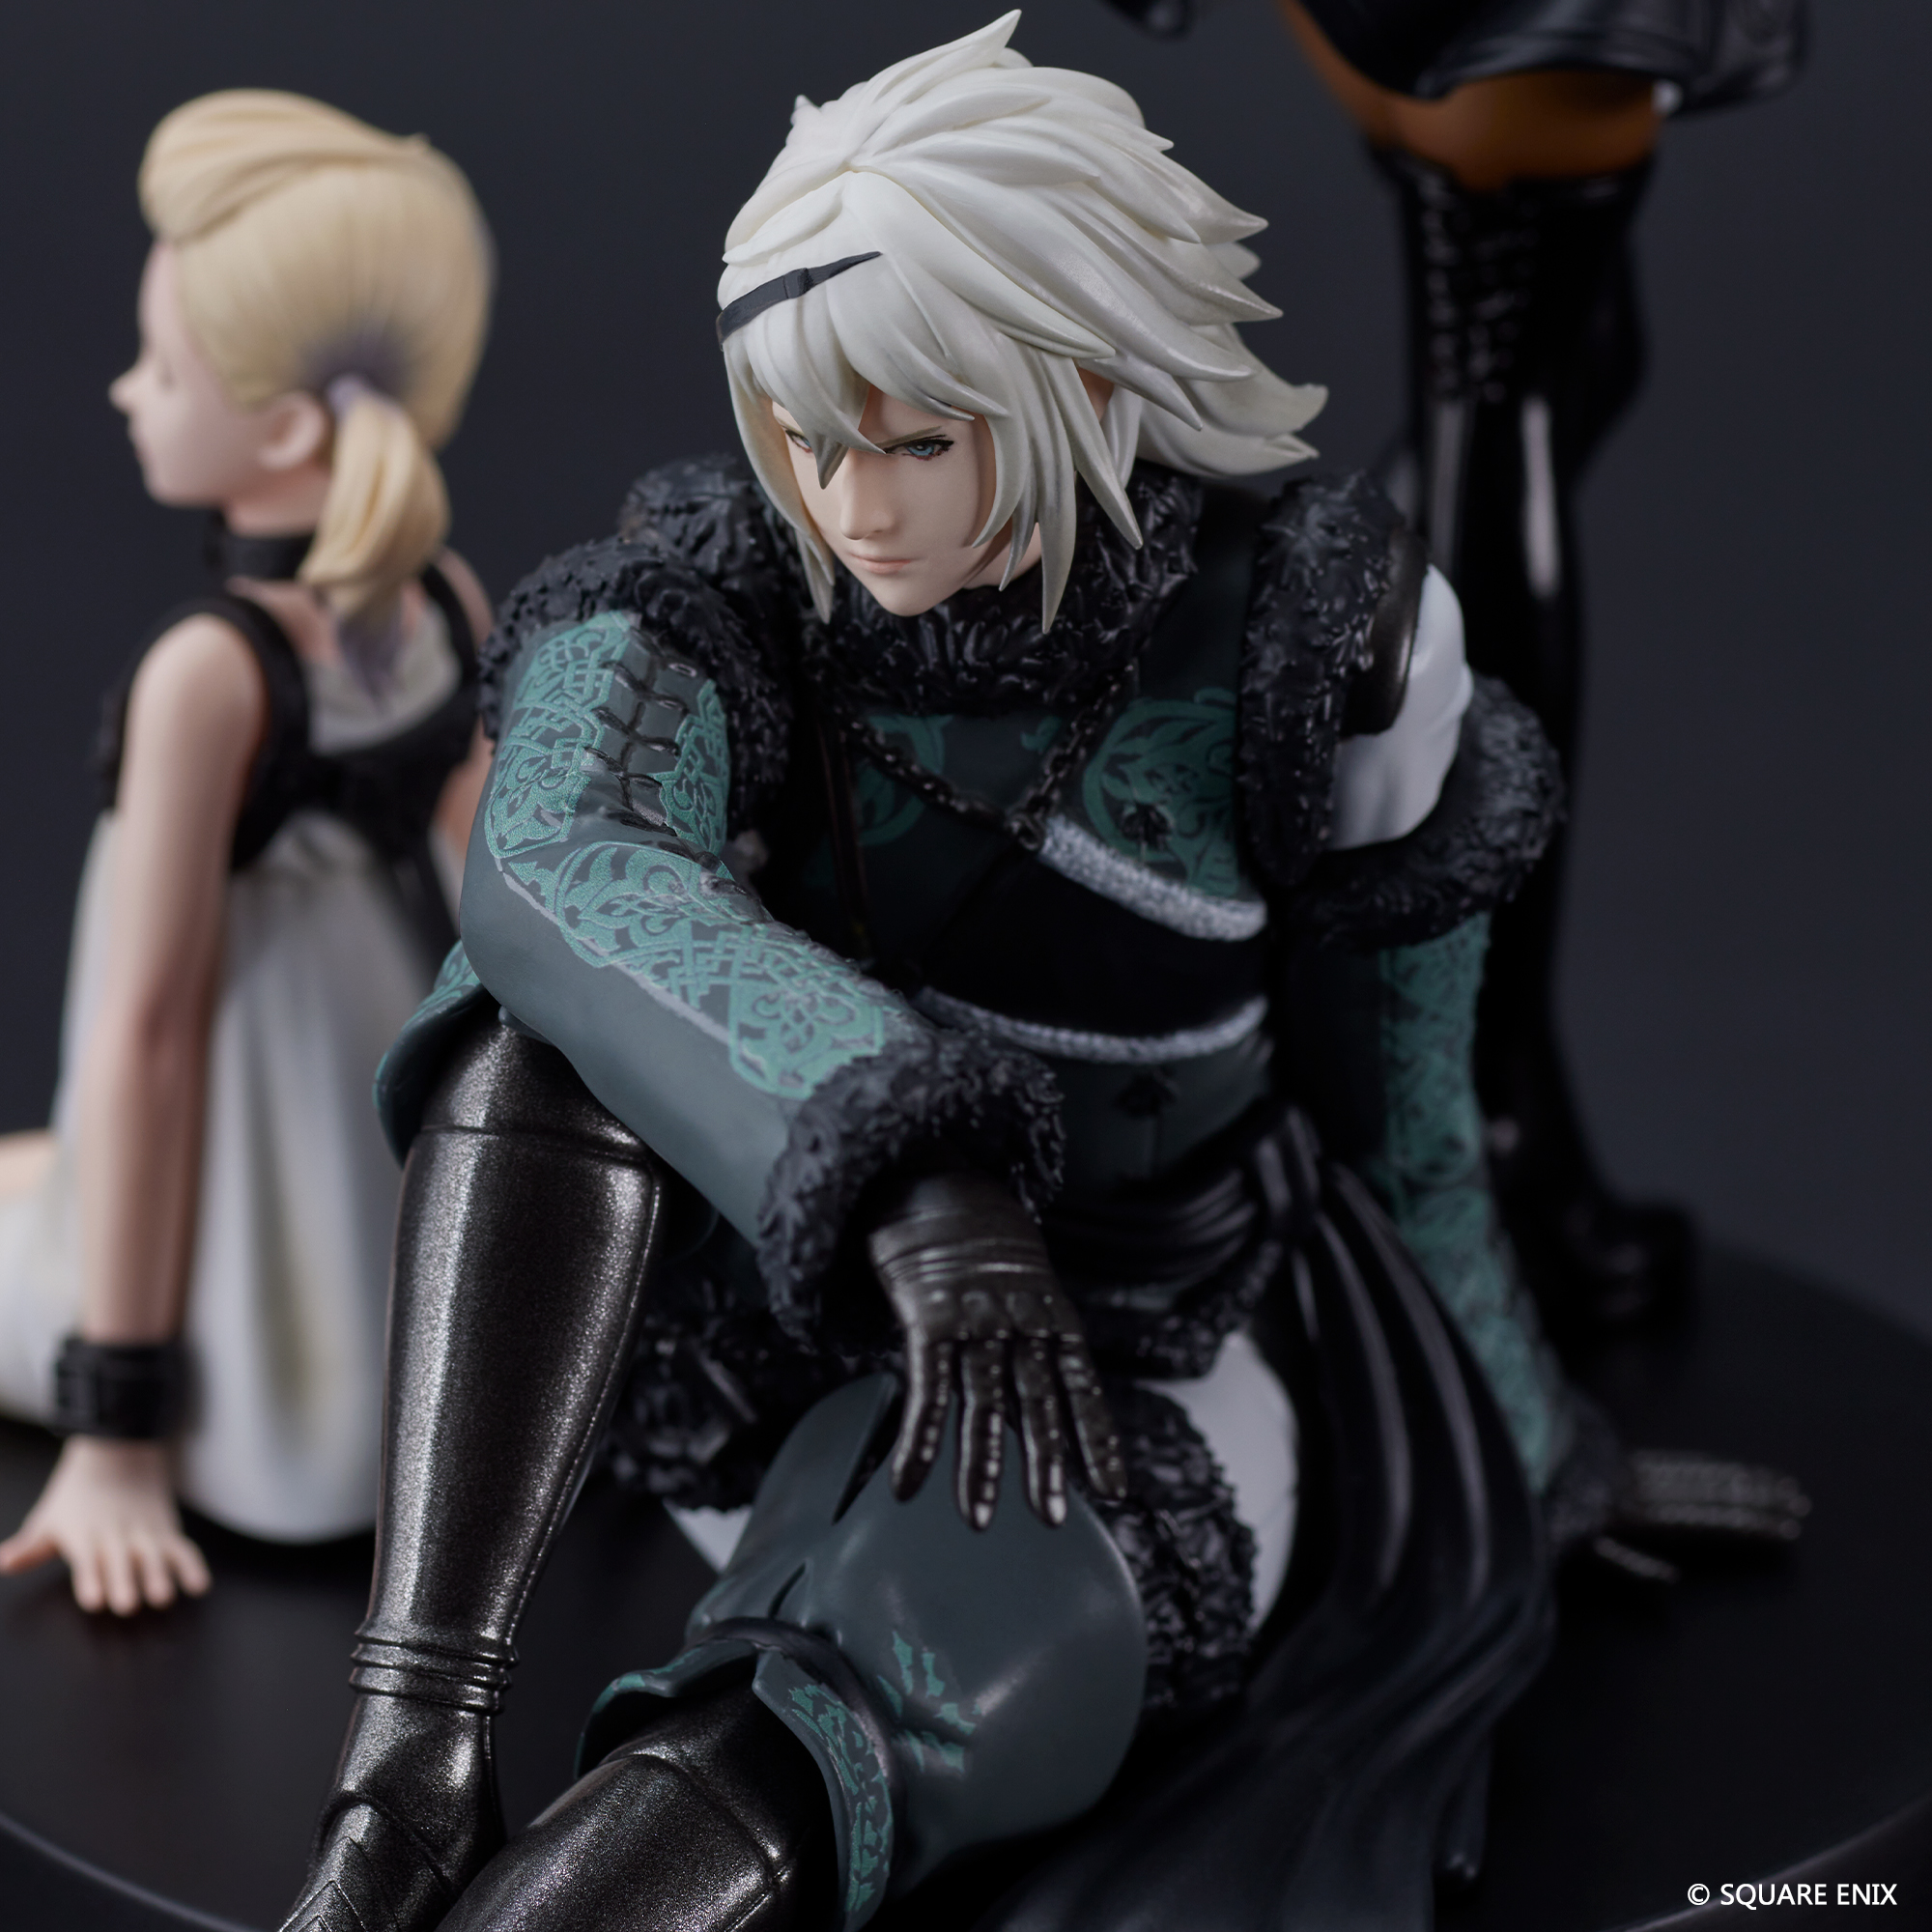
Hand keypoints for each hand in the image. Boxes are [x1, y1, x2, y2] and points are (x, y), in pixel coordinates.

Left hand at [0, 1436, 210, 1612]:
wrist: (118, 1453)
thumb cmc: (77, 1494)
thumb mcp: (48, 1518)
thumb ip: (29, 1547)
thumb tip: (3, 1562)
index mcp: (85, 1535)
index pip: (88, 1561)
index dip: (91, 1580)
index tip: (94, 1599)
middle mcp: (117, 1536)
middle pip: (122, 1562)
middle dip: (125, 1583)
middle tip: (128, 1605)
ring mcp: (145, 1533)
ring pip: (155, 1556)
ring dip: (160, 1576)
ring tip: (163, 1597)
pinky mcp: (167, 1531)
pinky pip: (184, 1549)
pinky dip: (193, 1567)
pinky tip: (199, 1587)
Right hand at [866, 1165, 1126, 1530]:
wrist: (933, 1168)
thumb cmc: (974, 1230)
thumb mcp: (1017, 1273)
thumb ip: (1024, 1325)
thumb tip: (1027, 1383)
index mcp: (1047, 1309)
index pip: (1081, 1383)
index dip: (1097, 1437)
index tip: (1114, 1489)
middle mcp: (1017, 1316)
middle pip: (1036, 1400)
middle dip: (1045, 1461)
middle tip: (1051, 1516)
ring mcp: (973, 1315)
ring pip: (982, 1400)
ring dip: (981, 1463)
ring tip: (979, 1517)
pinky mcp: (927, 1313)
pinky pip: (926, 1384)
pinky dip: (920, 1436)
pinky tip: (911, 1481)